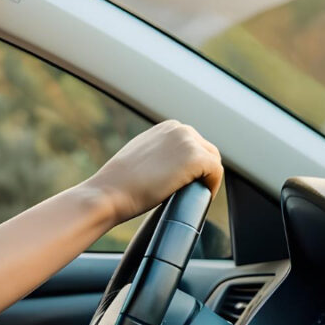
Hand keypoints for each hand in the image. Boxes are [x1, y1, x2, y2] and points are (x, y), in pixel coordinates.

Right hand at [86, 119, 222, 223]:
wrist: (108, 192)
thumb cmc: (118, 183)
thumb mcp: (139, 158)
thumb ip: (158, 154)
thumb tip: (168, 166)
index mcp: (166, 127)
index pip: (193, 144)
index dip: (194, 166)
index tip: (187, 182)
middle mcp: (179, 129)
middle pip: (207, 151)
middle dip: (203, 171)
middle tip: (193, 192)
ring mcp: (188, 141)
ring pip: (213, 161)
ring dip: (207, 179)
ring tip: (195, 196)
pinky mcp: (196, 158)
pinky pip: (216, 173)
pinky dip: (212, 187)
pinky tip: (200, 197)